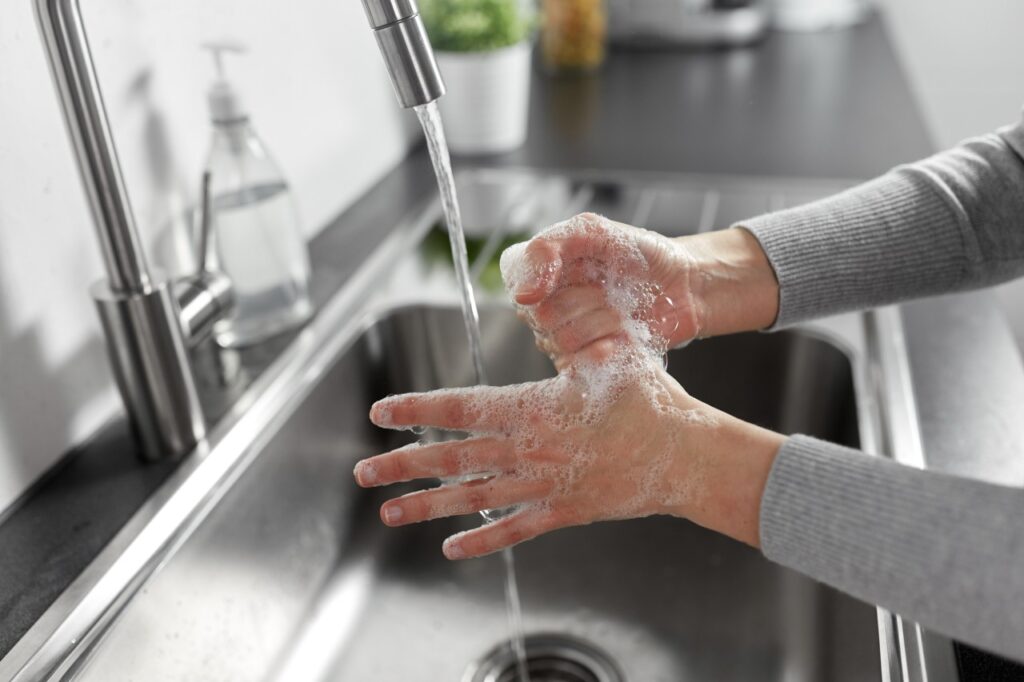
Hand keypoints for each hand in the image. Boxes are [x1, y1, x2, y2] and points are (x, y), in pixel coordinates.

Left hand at [354, 359, 783, 559]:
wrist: (685, 455)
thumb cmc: (651, 400)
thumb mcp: (608, 352)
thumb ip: (570, 334)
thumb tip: (547, 304)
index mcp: (533, 407)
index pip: (460, 408)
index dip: (417, 410)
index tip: (382, 413)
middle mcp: (528, 450)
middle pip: (453, 458)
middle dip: (403, 464)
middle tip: (363, 471)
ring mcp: (542, 485)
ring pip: (472, 497)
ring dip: (426, 505)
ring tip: (388, 512)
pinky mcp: (562, 512)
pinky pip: (513, 529)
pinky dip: (481, 539)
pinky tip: (451, 548)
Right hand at [501, 214, 780, 368]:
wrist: (685, 285)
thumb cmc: (641, 255)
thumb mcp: (595, 231)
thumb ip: (551, 247)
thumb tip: (522, 294)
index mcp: (541, 266)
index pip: (512, 272)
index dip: (534, 276)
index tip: (563, 272)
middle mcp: (545, 303)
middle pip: (540, 312)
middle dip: (584, 298)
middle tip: (610, 288)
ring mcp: (564, 336)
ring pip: (562, 339)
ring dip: (603, 322)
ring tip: (624, 311)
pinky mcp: (586, 363)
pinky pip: (580, 364)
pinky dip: (608, 349)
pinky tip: (625, 337)